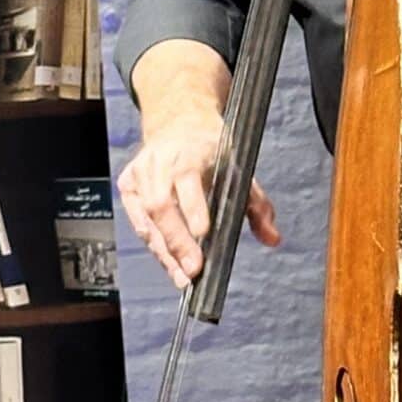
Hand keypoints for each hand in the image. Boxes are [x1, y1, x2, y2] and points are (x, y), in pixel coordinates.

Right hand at [117, 106, 278, 289]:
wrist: (178, 123)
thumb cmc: (212, 151)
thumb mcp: (240, 169)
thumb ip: (257, 206)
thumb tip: (273, 239)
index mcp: (190, 153)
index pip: (187, 181)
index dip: (193, 208)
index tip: (203, 233)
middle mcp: (160, 162)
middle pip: (161, 206)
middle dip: (177, 241)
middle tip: (193, 271)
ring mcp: (139, 173)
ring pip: (147, 218)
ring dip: (164, 251)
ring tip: (182, 277)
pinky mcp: (128, 185)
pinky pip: (138, 220)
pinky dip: (153, 242)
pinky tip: (168, 261)